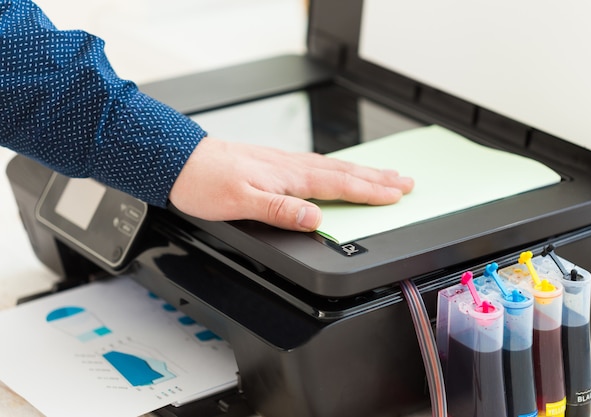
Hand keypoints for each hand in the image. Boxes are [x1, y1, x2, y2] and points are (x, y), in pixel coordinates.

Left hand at [169, 137, 413, 230]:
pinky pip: (319, 164)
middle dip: (379, 178)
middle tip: (406, 181)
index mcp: (289, 176)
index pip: (340, 184)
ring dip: (364, 171)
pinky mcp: (276, 164)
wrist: (181, 162)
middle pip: (345, 172)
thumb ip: (280, 210)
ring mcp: (285, 163)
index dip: (371, 191)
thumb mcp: (241, 202)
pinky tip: (342, 170)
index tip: (396, 194)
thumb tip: (316, 218)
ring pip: (335, 166)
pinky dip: (340, 167)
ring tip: (386, 174)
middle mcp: (292, 166)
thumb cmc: (206, 181)